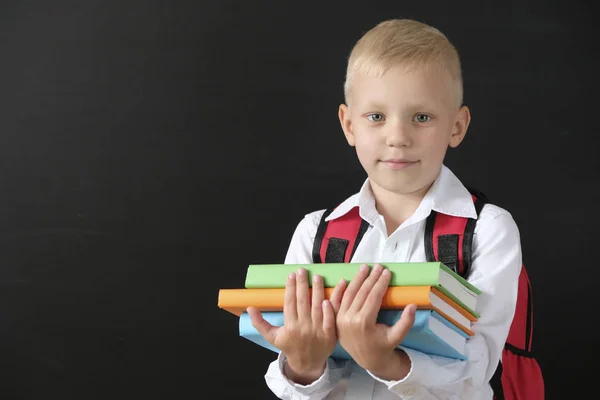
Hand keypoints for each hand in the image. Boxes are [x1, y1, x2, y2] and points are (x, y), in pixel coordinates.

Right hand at [247, 268, 336, 383]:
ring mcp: (317, 330)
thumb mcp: (272, 337)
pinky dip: (329, 307)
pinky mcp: (330, 334)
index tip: (291, 275)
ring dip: (317, 289)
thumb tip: (250, 308)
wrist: (307, 363)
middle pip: (303, 301)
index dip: (290, 287)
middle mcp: (303, 327)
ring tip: (317, 276)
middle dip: (302, 283)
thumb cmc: (289, 346)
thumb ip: (259, 323)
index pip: (290, 302)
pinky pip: (330, 318)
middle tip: (303, 270)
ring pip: (317, 306)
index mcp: (290, 326)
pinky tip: (328, 295)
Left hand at [329, 263, 415, 378]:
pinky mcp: (335, 319)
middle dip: (371, 278)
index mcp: (364, 323)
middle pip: (361, 293)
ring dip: (357, 279)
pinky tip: (346, 279)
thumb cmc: (384, 346)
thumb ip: (406, 322)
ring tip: (365, 268)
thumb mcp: (397, 336)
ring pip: (349, 294)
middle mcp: (350, 320)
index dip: (381, 283)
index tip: (387, 272)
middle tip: (378, 266)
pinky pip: (338, 301)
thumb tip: (413, 305)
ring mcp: (340, 319)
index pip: (373, 297)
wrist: (368, 360)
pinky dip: (341, 289)